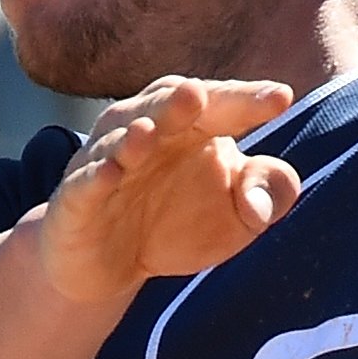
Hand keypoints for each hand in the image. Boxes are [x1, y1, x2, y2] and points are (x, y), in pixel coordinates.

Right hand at [34, 77, 302, 305]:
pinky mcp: (76, 199)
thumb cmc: (181, 223)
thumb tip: (262, 200)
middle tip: (198, 94)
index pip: (222, 104)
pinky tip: (112, 172)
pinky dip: (97, 177)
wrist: (111, 264)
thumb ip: (269, 194)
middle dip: (179, 102)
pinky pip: (86, 184)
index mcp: (191, 126)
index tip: (282, 98)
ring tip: (151, 131)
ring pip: (119, 141)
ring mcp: (106, 162)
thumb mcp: (240, 214)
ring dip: (134, 137)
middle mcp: (146, 132)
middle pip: (163, 106)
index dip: (247, 100)